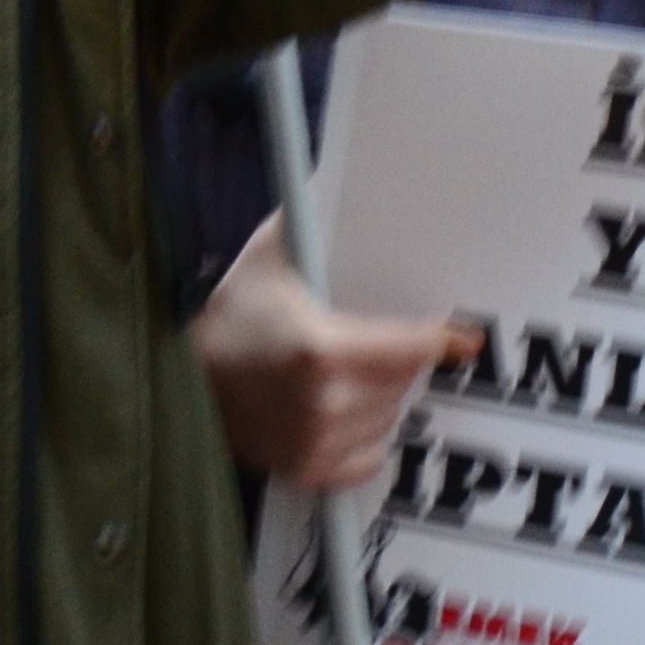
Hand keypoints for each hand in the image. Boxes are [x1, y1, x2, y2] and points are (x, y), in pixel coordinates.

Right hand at [190, 214, 474, 491]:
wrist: (179, 374)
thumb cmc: (228, 312)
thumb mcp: (267, 256)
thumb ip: (305, 219)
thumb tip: (336, 175)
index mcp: (324, 349)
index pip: (410, 348)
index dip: (440, 341)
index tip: (464, 340)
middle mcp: (326, 402)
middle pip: (402, 381)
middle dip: (399, 361)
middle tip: (379, 343)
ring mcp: (317, 441)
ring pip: (387, 418)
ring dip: (381, 397)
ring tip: (353, 375)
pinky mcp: (306, 469)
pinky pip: (367, 457)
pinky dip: (364, 437)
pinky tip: (345, 413)